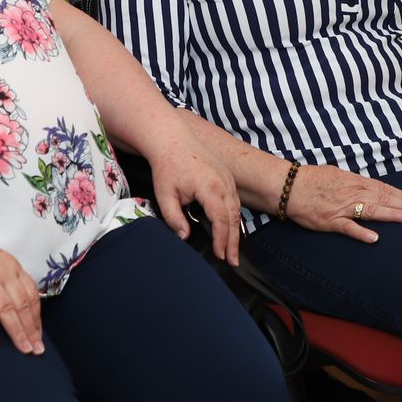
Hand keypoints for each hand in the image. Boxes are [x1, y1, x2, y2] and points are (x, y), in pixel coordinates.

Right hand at [0, 233, 43, 353]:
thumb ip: (4, 278)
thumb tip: (17, 305)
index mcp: (9, 263)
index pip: (31, 293)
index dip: (36, 317)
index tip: (38, 335)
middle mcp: (0, 268)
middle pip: (22, 304)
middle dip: (31, 329)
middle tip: (37, 349)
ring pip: (6, 309)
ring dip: (17, 332)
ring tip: (23, 349)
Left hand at [146, 133, 242, 266]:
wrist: (172, 139)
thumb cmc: (167, 166)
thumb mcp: (165, 195)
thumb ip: (174, 218)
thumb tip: (185, 237)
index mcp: (210, 188)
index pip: (221, 220)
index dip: (221, 240)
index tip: (219, 256)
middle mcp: (224, 183)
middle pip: (233, 218)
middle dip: (233, 242)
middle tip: (232, 261)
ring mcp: (227, 178)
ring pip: (237, 209)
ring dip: (235, 231)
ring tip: (232, 251)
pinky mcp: (227, 176)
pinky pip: (234, 201)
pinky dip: (234, 217)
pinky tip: (230, 229)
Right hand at [284, 165, 401, 243]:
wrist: (289, 186)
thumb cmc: (312, 179)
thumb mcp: (338, 175)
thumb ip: (355, 182)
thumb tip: (371, 188)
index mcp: (355, 182)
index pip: (383, 189)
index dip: (401, 196)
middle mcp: (352, 193)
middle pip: (382, 199)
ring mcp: (342, 207)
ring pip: (370, 210)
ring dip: (390, 214)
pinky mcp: (330, 221)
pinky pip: (347, 227)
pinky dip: (361, 232)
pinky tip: (374, 237)